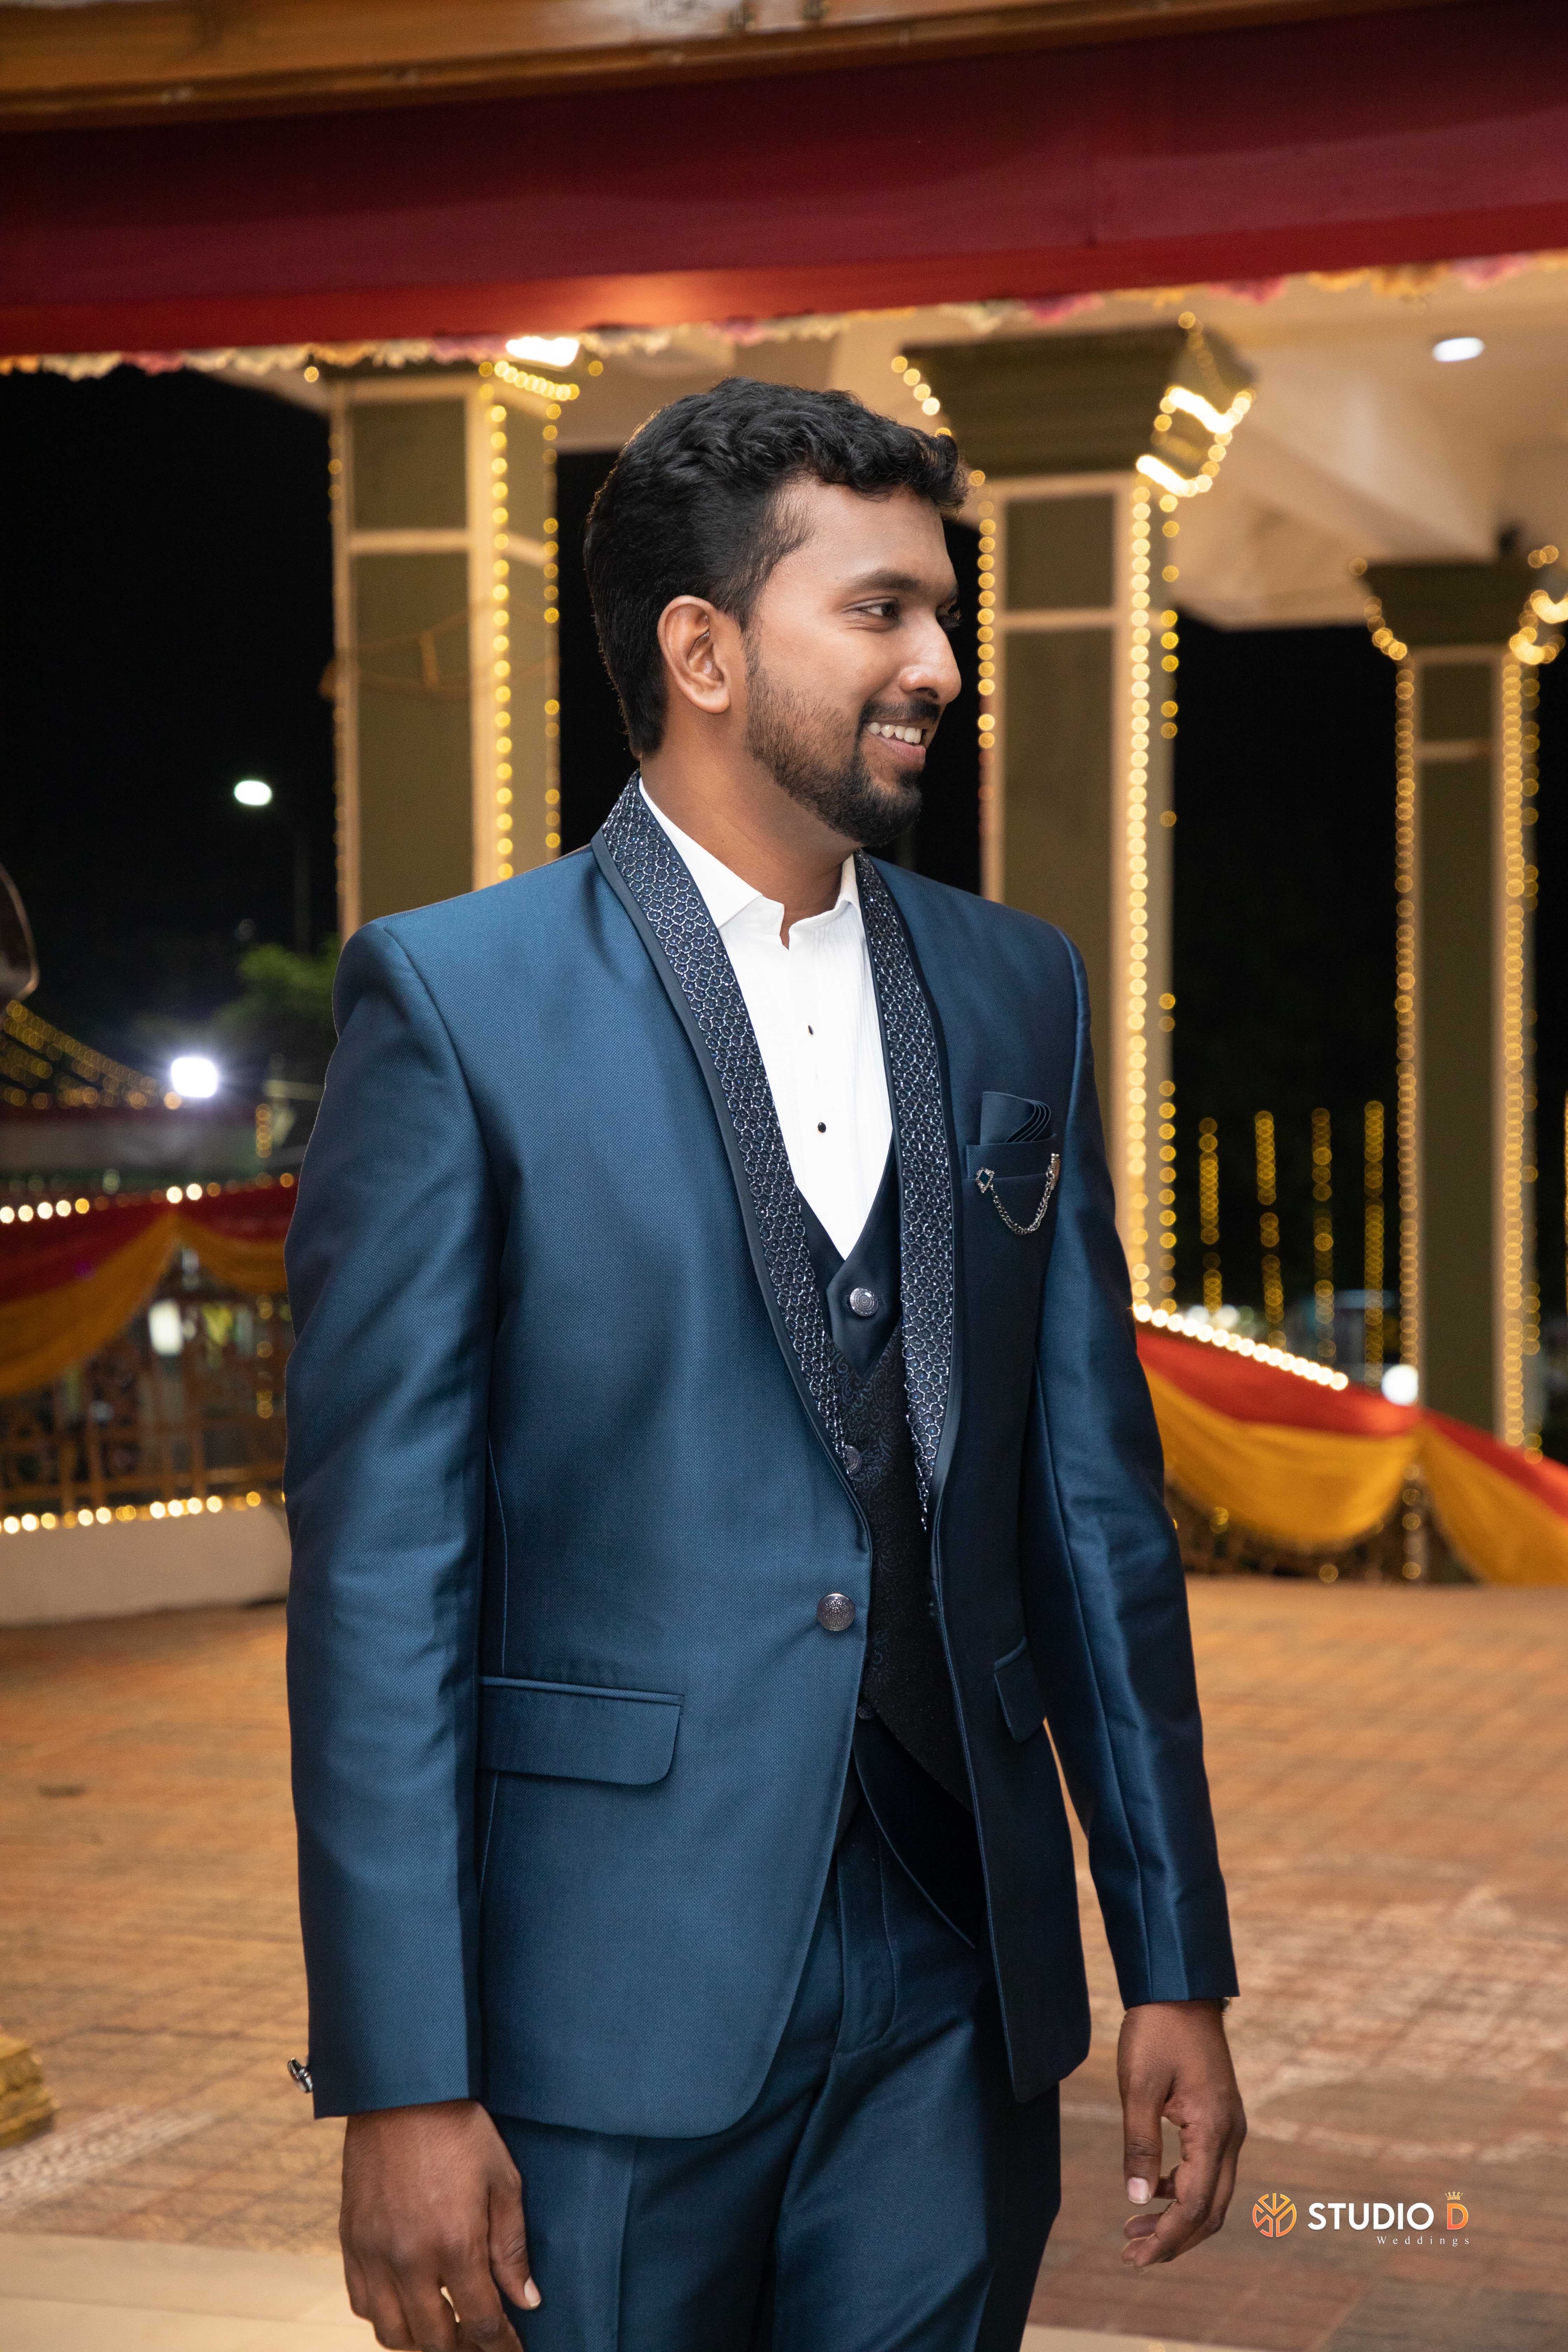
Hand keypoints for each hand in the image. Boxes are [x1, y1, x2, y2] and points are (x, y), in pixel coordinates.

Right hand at [340, 2099, 538, 2347]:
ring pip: (393, 2333)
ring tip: (444, 2329)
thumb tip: (526, 2301)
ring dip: (421, 2342)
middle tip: (480, 2341)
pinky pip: (361, 2304)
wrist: (401, 2092)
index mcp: (455, 2244)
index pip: (481, 2323)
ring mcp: (374, 2254)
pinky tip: (406, 2306)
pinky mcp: (350, 2242)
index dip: (500, 2348)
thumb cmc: (459, 2130)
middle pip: (436, 2340)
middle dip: (463, 2350)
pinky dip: (384, 2317)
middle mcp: (410, 2259)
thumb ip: (512, 2247)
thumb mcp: (502, 2180)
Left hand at [1117, 1999, 1245, 2266]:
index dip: (1165, 2238)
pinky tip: (1155, 2191)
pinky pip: (1208, 2170)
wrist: (1180, 1990)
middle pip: (1211, 2211)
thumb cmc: (1156, 2032)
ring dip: (1178, 2218)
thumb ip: (1139, 2144)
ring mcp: (1229, 2126)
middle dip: (1174, 2240)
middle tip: (1131, 2257)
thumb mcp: (1137, 2086)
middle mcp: (1231, 2135)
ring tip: (1134, 2232)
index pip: (1194, 2206)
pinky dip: (1183, 2191)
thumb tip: (1137, 2200)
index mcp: (1213, 2130)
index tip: (1133, 2259)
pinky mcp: (1219, 2118)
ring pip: (1212, 2193)